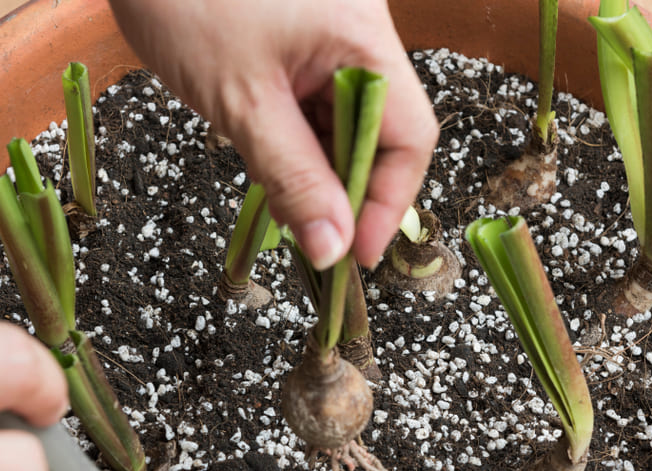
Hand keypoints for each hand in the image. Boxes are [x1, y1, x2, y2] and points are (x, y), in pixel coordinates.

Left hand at [108, 0, 438, 269]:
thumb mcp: (243, 103)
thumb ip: (293, 178)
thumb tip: (331, 246)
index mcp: (363, 40)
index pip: (408, 137)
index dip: (389, 203)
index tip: (356, 252)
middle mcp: (359, 36)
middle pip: (383, 133)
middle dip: (350, 191)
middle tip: (316, 239)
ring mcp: (331, 36)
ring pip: (346, 123)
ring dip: (321, 171)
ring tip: (289, 206)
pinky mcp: (301, 41)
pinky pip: (316, 103)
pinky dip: (299, 143)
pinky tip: (276, 168)